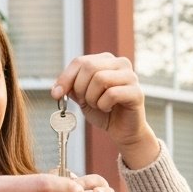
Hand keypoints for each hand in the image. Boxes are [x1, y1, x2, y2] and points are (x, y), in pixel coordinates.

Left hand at [51, 53, 158, 168]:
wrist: (123, 131)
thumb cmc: (104, 112)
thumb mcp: (82, 98)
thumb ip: (71, 88)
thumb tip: (57, 87)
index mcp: (106, 60)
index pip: (80, 61)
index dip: (65, 78)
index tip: (55, 94)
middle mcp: (120, 63)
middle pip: (89, 67)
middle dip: (80, 88)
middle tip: (85, 101)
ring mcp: (131, 76)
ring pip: (100, 79)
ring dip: (92, 98)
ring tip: (98, 105)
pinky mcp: (137, 92)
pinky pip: (112, 94)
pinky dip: (103, 105)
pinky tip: (108, 109)